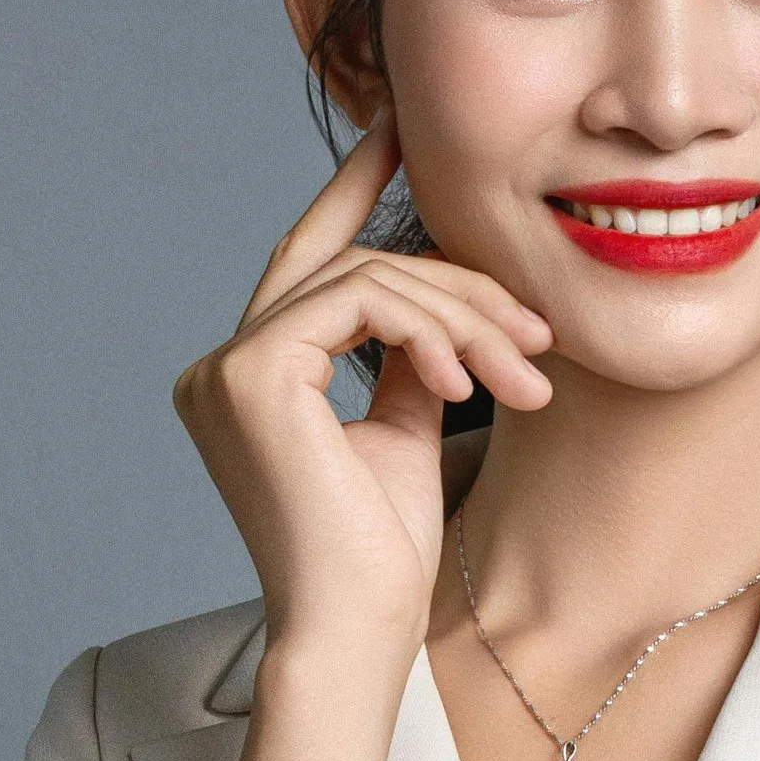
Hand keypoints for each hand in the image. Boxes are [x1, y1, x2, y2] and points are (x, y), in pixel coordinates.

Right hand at [173, 115, 553, 673]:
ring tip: (523, 375)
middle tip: (537, 333)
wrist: (360, 630)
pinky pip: (356, 303)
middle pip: (355, 268)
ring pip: (365, 280)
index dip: (354, 187)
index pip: (311, 263)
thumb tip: (439, 308)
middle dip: (459, 288)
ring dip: (461, 318)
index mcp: (252, 378)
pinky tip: (465, 382)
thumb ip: (405, 361)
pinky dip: (424, 330)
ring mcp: (226, 368)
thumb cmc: (380, 556)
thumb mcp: (402, 433)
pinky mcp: (249, 373)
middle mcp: (222, 366)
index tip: (403, 129)